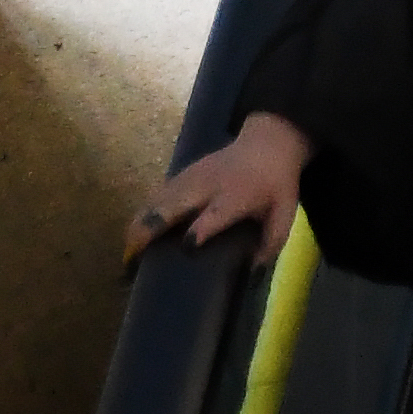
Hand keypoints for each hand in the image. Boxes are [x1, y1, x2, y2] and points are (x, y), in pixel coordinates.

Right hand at [133, 111, 310, 267]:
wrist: (267, 142)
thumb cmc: (276, 183)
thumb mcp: (285, 211)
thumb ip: (273, 240)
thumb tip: (253, 271)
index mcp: (237, 195)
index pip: (215, 214)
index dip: (200, 230)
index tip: (187, 245)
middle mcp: (208, 186)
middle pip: (171, 206)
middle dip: (149, 230)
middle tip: (132, 258)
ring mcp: (190, 178)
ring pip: (156, 200)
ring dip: (138, 225)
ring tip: (126, 254)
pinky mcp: (180, 175)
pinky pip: (155, 195)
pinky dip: (141, 215)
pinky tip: (133, 235)